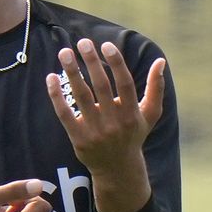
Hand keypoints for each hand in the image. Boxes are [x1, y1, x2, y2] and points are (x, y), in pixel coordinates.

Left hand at [45, 39, 165, 211]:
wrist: (117, 169)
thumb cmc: (134, 135)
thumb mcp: (150, 114)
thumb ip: (156, 88)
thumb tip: (161, 61)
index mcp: (132, 113)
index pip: (124, 84)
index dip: (116, 63)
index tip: (106, 45)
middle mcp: (114, 122)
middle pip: (101, 87)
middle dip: (91, 62)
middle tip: (82, 42)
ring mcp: (95, 131)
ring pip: (81, 97)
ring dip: (72, 73)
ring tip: (64, 52)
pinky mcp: (78, 138)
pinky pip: (65, 113)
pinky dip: (57, 95)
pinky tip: (51, 77)